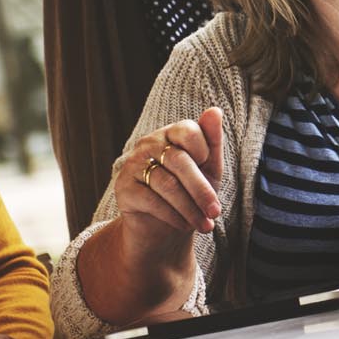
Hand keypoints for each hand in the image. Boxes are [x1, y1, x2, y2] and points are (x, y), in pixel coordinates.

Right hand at [112, 108, 224, 251]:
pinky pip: (151, 201)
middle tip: (216, 212)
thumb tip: (215, 110)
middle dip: (201, 190)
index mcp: (171, 132)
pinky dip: (173, 216)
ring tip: (205, 225)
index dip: (204, 152)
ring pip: (167, 184)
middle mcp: (149, 143)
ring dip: (190, 209)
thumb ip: (213, 141)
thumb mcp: (209, 169)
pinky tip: (184, 226)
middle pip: (179, 160)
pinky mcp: (122, 188)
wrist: (163, 228)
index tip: (214, 173)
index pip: (188, 131)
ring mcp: (133, 164)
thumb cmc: (191, 193)